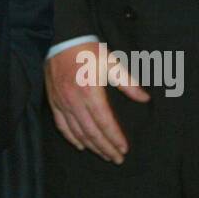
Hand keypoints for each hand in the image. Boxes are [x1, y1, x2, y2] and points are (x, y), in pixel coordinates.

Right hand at [45, 40, 150, 162]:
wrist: (61, 38)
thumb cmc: (88, 50)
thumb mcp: (111, 62)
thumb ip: (128, 83)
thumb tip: (144, 98)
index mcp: (90, 92)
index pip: (105, 123)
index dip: (115, 138)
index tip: (124, 149)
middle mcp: (75, 101)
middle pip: (92, 132)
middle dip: (105, 148)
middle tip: (117, 159)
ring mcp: (62, 102)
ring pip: (77, 132)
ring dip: (92, 146)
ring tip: (103, 155)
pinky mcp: (54, 101)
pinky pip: (62, 125)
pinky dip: (71, 138)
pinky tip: (81, 145)